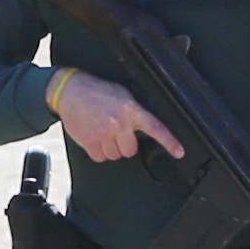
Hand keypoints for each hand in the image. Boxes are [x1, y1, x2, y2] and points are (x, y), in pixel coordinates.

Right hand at [50, 70, 183, 163]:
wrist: (70, 90)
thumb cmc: (97, 91)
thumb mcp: (122, 94)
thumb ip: (134, 111)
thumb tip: (143, 127)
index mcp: (131, 109)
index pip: (155, 127)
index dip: (169, 141)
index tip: (179, 152)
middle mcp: (119, 122)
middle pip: (131, 150)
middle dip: (124, 144)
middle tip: (115, 131)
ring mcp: (104, 133)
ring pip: (115, 155)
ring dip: (110, 148)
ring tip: (103, 131)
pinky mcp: (90, 141)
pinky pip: (100, 158)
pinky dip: (98, 151)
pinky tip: (94, 137)